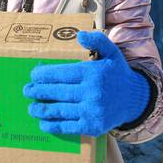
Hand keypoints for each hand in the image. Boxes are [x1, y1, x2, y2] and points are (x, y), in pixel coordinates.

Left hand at [23, 30, 150, 135]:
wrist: (135, 99)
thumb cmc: (118, 74)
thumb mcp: (112, 53)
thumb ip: (97, 40)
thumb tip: (79, 35)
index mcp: (92, 73)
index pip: (62, 73)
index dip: (44, 75)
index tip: (33, 76)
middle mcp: (92, 92)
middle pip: (58, 92)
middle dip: (38, 91)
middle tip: (27, 90)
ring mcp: (92, 110)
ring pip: (60, 110)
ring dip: (42, 109)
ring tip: (31, 108)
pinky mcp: (93, 126)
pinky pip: (69, 126)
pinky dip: (54, 126)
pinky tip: (43, 124)